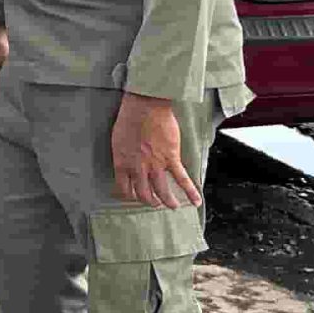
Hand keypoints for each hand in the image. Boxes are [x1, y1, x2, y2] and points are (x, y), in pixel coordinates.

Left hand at [110, 93, 200, 208]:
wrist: (145, 106)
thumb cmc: (129, 118)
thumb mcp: (118, 140)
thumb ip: (122, 155)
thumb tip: (125, 162)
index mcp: (122, 163)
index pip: (123, 188)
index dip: (128, 195)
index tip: (132, 198)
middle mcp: (138, 168)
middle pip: (142, 194)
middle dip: (149, 201)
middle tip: (154, 203)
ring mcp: (155, 165)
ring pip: (162, 191)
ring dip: (168, 201)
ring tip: (172, 206)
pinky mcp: (171, 158)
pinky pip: (182, 179)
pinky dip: (190, 191)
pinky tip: (196, 200)